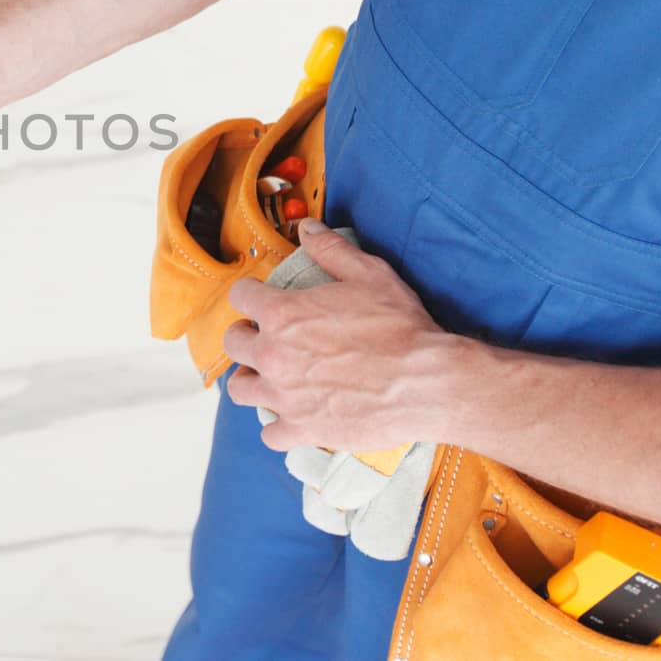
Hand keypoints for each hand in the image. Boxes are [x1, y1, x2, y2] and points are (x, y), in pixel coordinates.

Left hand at [223, 220, 456, 451]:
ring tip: (270, 376)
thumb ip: (331, 249)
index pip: (240, 296)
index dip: (251, 294)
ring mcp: (285, 397)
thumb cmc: (400, 327)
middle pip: (233, 343)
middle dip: (246, 336)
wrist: (427, 382)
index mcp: (282, 315)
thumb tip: (306, 227)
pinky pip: (270, 433)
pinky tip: (292, 416)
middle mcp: (273, 356)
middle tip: (266, 338)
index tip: (261, 299)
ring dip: (252, 380)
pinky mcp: (302, 430)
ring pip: (240, 390)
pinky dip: (278, 426)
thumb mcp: (368, 274)